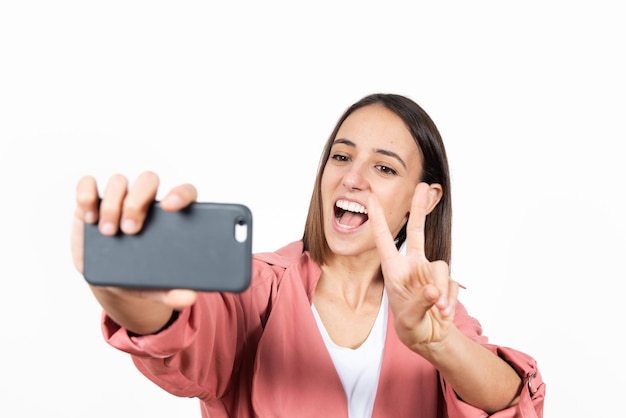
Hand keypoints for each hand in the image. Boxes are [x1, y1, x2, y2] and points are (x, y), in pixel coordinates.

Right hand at [71, 170, 198, 310]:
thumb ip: (171, 292)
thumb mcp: (154, 287)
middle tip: (130, 231)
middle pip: (148, 181)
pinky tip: (89, 216)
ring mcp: (118, 199)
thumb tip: (188, 298)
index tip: (171, 207)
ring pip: (119, 182)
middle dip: (137, 203)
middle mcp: (145, 201)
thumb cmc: (137, 276)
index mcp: (169, 217)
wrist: (107, 279)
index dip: (180, 193)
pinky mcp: (92, 201)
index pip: (184, 192)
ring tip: (108, 232)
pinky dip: (86, 194)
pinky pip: (87, 183)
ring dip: (112, 204)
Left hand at [368, 182, 458, 350]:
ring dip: (442, 290)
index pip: (384, 241)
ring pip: (441, 268)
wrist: (428, 337)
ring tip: (440, 310)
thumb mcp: (410, 317)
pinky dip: (450, 301)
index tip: (371, 199)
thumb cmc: (410, 325)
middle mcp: (412, 266)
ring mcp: (430, 272)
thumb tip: (434, 290)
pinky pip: (452, 285)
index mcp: (394, 270)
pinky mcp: (446, 281)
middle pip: (417, 232)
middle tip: (422, 186)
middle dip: (420, 209)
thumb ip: (421, 302)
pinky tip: (443, 314)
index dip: (378, 220)